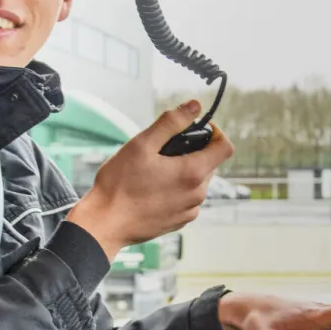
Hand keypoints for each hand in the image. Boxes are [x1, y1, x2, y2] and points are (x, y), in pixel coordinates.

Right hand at [66, 100, 233, 257]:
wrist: (105, 223)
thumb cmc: (120, 184)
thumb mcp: (142, 144)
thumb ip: (171, 122)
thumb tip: (194, 106)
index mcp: (193, 173)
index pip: (225, 148)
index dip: (215, 133)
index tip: (195, 130)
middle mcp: (197, 194)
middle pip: (210, 163)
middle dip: (193, 152)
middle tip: (164, 150)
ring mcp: (189, 211)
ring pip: (198, 182)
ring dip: (184, 171)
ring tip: (155, 171)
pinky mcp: (179, 221)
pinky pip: (187, 198)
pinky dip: (177, 189)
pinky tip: (152, 189)